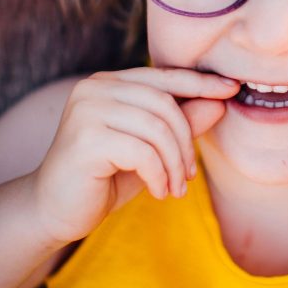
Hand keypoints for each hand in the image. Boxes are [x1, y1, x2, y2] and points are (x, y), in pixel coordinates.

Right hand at [33, 67, 239, 244]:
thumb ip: (182, 123)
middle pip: (164, 103)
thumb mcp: (152, 148)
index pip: (164, 76)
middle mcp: (94, 88)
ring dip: (174, 164)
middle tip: (189, 176)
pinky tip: (158, 192)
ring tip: (174, 188)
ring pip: (156, 129)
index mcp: (109, 82)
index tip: (232, 89)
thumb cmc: (105, 177)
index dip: (201, 82)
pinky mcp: (86, 140)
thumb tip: (221, 102)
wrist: (55, 211)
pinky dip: (158, 176)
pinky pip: (142, 153)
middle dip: (186, 142)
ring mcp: (87, 111)